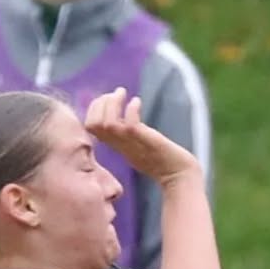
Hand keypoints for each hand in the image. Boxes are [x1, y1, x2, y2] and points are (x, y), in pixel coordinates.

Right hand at [84, 88, 202, 186]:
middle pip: (93, 124)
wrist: (179, 176)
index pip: (90, 127)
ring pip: (107, 123)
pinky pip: (130, 125)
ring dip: (112, 103)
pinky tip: (137, 101)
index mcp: (116, 145)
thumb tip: (122, 118)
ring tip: (122, 92)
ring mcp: (131, 143)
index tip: (108, 98)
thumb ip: (127, 135)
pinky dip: (131, 109)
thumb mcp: (137, 145)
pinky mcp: (145, 141)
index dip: (93, 109)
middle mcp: (120, 145)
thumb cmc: (161, 161)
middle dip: (99, 104)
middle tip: (115, 94)